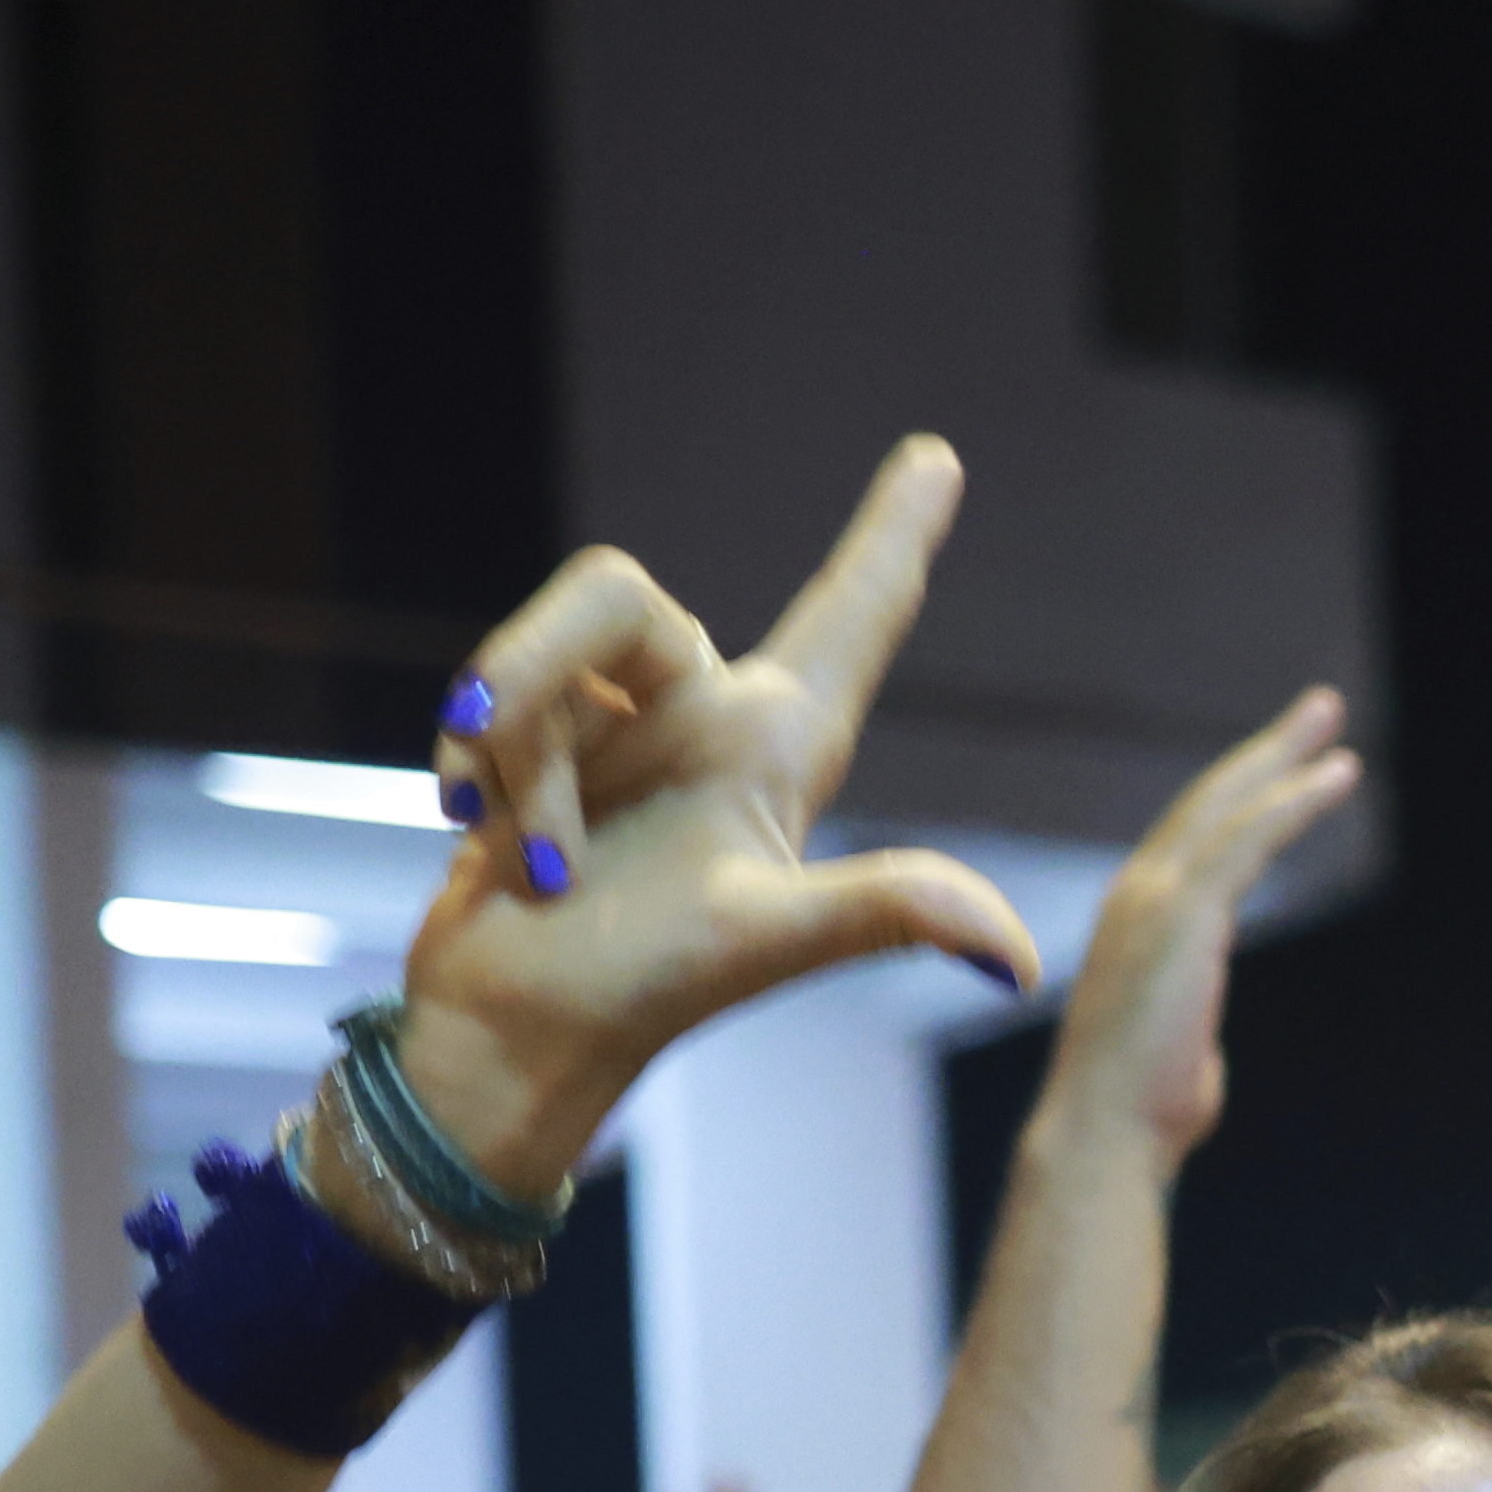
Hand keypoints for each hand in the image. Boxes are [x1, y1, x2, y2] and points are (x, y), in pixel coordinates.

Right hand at [403, 439, 1043, 1188]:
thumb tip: (1016, 957)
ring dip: (510, 759)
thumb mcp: (766, 940)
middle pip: (612, 592)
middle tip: (527, 841)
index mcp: (779, 744)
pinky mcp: (537, 747)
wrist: (513, 1037)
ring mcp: (619, 729)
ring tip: (530, 862)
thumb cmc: (643, 994)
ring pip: (530, 656)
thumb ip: (883, 912)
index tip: (941, 453)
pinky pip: (486, 703)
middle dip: (529, 670)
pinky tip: (480, 838)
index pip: (854, 615)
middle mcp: (705, 716)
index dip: (893, 535)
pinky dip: (475, 772)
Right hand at [1033, 685, 1363, 1168]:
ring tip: (1330, 714)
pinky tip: (1338, 775)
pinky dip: (1294, 801)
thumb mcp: (1173, 1054)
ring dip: (1284, 755)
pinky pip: (1249, 838)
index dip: (1242, 796)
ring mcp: (1155, 899)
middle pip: (1212, 802)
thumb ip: (1187, 1032)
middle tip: (1320, 708)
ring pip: (1229, 805)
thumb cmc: (1141, 1116)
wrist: (1104, 1136)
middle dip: (1268, 751)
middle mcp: (1138, 894)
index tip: (1286, 766)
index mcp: (1137, 922)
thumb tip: (1199, 1055)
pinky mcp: (1183, 914)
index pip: (1196, 840)